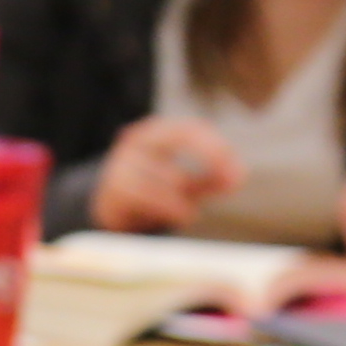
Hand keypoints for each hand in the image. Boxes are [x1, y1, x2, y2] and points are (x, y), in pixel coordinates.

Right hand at [92, 118, 235, 234]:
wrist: (109, 207)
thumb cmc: (154, 190)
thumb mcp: (188, 184)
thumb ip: (212, 179)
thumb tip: (236, 179)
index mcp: (158, 133)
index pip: (191, 130)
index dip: (217, 148)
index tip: (236, 173)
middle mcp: (138, 140)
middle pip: (179, 136)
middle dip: (209, 155)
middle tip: (230, 183)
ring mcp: (121, 162)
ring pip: (164, 173)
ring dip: (184, 194)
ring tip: (190, 212)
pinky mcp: (111, 189)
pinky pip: (145, 195)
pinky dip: (167, 207)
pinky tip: (179, 215)